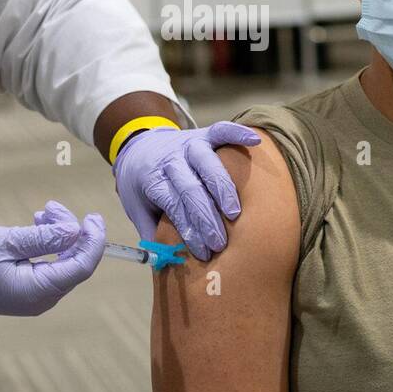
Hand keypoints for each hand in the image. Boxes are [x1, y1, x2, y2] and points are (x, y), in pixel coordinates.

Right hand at [0, 205, 105, 315]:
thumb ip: (45, 238)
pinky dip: (48, 245)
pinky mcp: (27, 289)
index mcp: (39, 291)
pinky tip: (37, 225)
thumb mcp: (7, 242)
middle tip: (52, 207)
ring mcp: (35, 296)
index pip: (82, 266)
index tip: (93, 217)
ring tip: (42, 213)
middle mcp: (42, 298)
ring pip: (63, 262)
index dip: (94, 240)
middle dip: (71, 232)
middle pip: (74, 262)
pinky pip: (49, 266)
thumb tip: (75, 232)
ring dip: (58, 235)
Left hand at [111, 121, 260, 260]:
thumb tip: (168, 261)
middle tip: (220, 243)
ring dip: (222, 188)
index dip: (189, 230)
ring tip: (234, 213)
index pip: (173, 205)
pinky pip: (221, 130)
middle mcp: (171, 159)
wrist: (138, 144)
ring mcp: (188, 144)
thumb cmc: (142, 183)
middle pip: (191, 188)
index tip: (202, 252)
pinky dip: (238, 133)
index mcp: (153, 179)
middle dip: (206, 218)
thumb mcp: (136, 208)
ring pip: (208, 163)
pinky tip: (256, 141)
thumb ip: (151, 232)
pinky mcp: (203, 134)